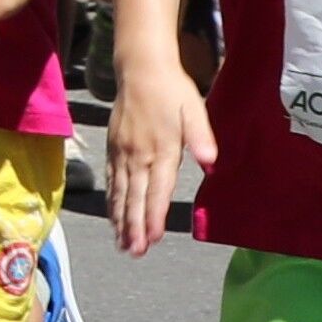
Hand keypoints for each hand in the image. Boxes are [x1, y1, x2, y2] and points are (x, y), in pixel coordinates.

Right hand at [108, 56, 216, 254]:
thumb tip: (211, 163)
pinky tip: (112, 216)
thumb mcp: (194, 109)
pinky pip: (111, 181)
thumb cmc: (172, 90)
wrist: (140, 69)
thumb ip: (202, 138)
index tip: (153, 239)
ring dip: (121, 221)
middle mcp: (138, 155)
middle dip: (135, 227)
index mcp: (162, 149)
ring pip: (120, 193)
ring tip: (122, 245)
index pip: (158, 190)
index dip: (155, 216)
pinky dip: (111, 202)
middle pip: (135, 198)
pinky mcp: (112, 148)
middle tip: (135, 252)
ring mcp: (122, 153)